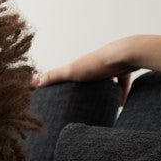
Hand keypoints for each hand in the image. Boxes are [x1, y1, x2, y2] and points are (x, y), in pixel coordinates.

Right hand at [32, 35, 160, 105]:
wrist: (127, 54)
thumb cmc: (98, 63)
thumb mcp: (71, 71)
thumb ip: (54, 76)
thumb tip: (34, 81)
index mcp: (80, 64)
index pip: (68, 71)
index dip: (62, 78)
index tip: (56, 88)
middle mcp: (94, 63)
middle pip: (87, 75)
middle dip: (84, 85)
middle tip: (79, 99)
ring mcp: (109, 66)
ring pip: (105, 79)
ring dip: (103, 91)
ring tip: (99, 105)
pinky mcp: (124, 69)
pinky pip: (121, 83)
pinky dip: (120, 94)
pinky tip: (119, 105)